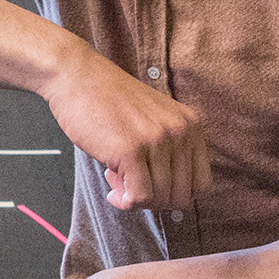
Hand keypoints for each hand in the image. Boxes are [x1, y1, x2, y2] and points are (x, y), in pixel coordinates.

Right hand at [41, 46, 209, 211]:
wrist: (77, 76)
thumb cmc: (109, 101)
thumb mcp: (155, 121)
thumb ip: (168, 153)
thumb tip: (162, 198)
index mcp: (191, 125)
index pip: (201, 185)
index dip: (175, 195)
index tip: (153, 188)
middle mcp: (181, 131)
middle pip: (182, 197)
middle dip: (155, 201)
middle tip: (131, 184)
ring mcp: (157, 140)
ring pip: (159, 199)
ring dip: (135, 199)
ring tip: (116, 178)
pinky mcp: (130, 149)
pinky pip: (139, 196)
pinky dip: (125, 201)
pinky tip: (111, 188)